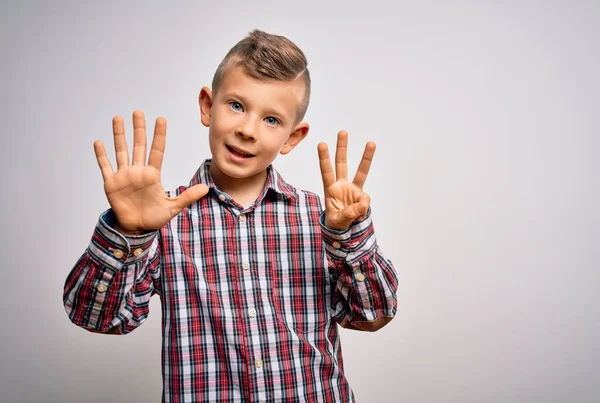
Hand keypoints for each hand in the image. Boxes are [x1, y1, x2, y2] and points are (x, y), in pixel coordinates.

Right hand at [94, 110, 208, 233]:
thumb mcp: (173, 208)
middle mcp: (138, 171)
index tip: (161, 119)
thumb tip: (206, 189)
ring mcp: (124, 176)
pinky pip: (105, 167)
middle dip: (139, 129)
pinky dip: (101, 155)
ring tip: (118, 118)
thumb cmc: (154, 217)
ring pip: (121, 151)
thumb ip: (187, 197)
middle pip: (138, 145)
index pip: (157, 150)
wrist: (137, 228)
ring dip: (119, 135)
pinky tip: (98, 143)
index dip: (159, 135)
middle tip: (138, 112)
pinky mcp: (111, 183)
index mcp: (152, 175)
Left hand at [318, 130, 374, 230]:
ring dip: (366, 157)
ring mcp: (353, 189)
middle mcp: (342, 185)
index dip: (324, 158)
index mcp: (330, 189)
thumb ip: (349, 213)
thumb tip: (362, 204)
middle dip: (341, 148)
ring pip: (360, 170)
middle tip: (342, 132)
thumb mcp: (338, 221)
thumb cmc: (336, 223)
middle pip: (341, 163)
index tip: (321, 144)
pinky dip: (363, 207)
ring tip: (371, 143)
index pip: (326, 171)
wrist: (345, 229)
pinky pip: (366, 199)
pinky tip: (358, 215)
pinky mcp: (362, 195)